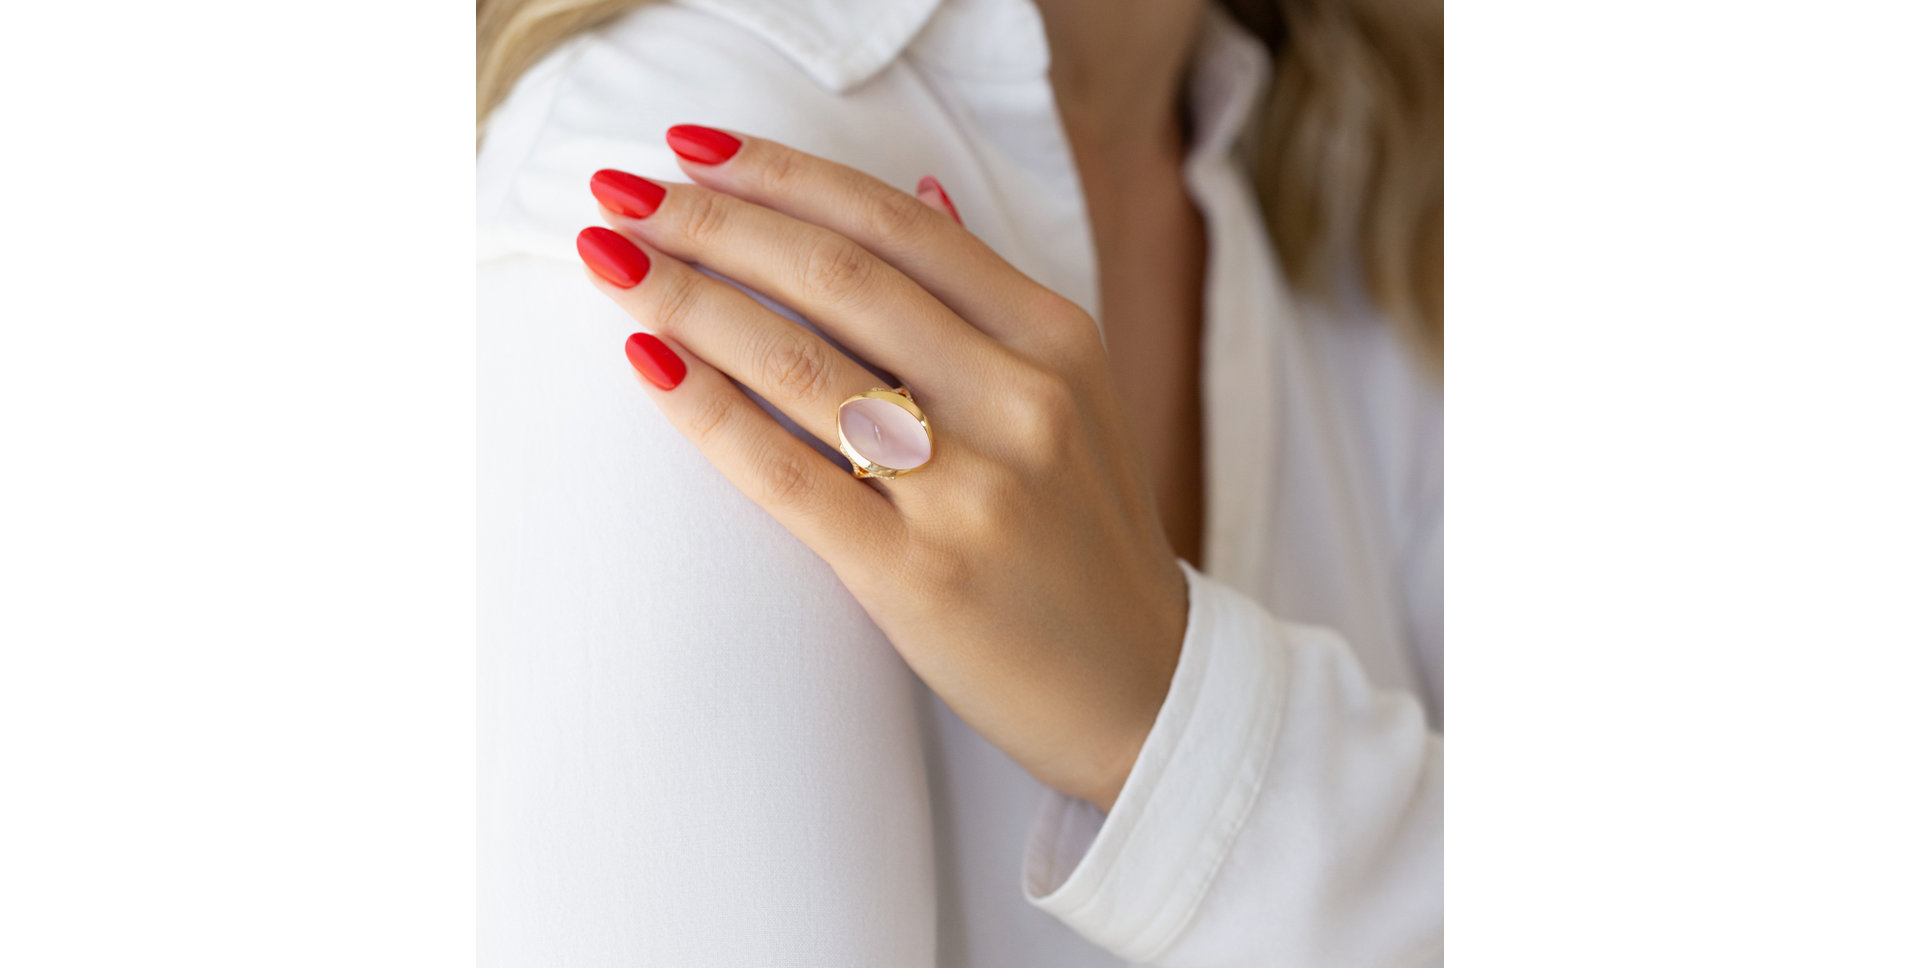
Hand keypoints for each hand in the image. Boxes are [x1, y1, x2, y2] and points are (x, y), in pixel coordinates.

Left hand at [576, 126, 1186, 810]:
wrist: (1142, 691)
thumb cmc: (1085, 539)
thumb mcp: (1075, 396)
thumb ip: (990, 298)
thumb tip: (917, 192)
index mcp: (1055, 339)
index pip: (897, 226)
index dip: (783, 173)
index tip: (689, 147)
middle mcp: (1020, 400)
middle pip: (839, 277)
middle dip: (714, 221)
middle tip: (617, 190)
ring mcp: (974, 489)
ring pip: (803, 364)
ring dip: (688, 298)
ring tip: (608, 258)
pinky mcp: (921, 576)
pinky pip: (790, 477)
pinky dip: (709, 410)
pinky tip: (646, 361)